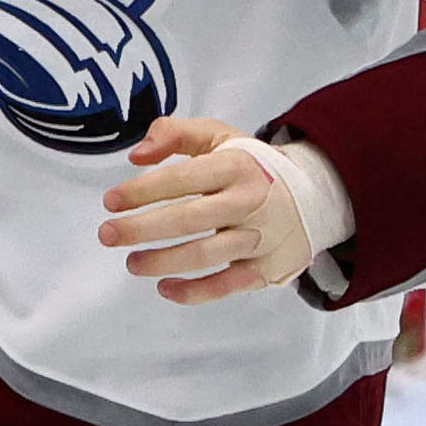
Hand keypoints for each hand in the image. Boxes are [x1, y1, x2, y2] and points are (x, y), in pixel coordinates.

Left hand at [99, 116, 306, 304]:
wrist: (318, 193)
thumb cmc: (251, 166)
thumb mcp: (219, 136)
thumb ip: (175, 134)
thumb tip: (136, 156)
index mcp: (236, 166)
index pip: (183, 178)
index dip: (143, 190)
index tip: (110, 201)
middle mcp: (250, 201)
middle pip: (190, 219)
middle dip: (142, 229)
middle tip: (107, 235)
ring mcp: (261, 237)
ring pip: (206, 254)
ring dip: (162, 262)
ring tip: (132, 263)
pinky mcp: (267, 267)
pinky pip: (227, 284)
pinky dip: (194, 292)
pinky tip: (165, 288)